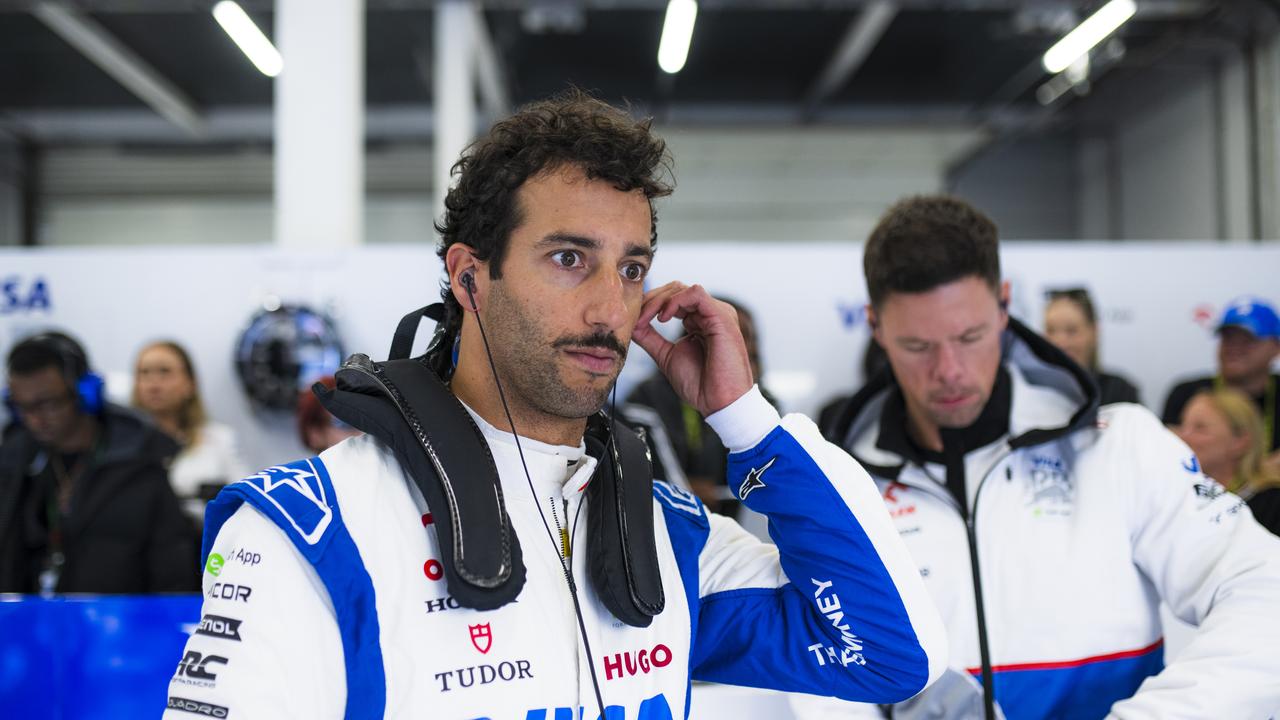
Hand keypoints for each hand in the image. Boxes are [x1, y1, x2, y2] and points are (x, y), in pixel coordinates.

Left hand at [631, 282, 753, 416]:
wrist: (719, 402)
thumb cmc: (700, 385)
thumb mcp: (666, 356)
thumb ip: (651, 338)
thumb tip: (632, 324)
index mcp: (699, 322)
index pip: (672, 299)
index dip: (650, 305)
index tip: (635, 322)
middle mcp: (709, 314)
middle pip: (675, 289)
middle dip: (651, 300)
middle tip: (638, 318)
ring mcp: (716, 313)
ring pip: (682, 289)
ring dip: (658, 301)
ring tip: (647, 319)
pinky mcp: (721, 316)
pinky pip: (695, 293)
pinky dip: (674, 301)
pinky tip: (664, 318)